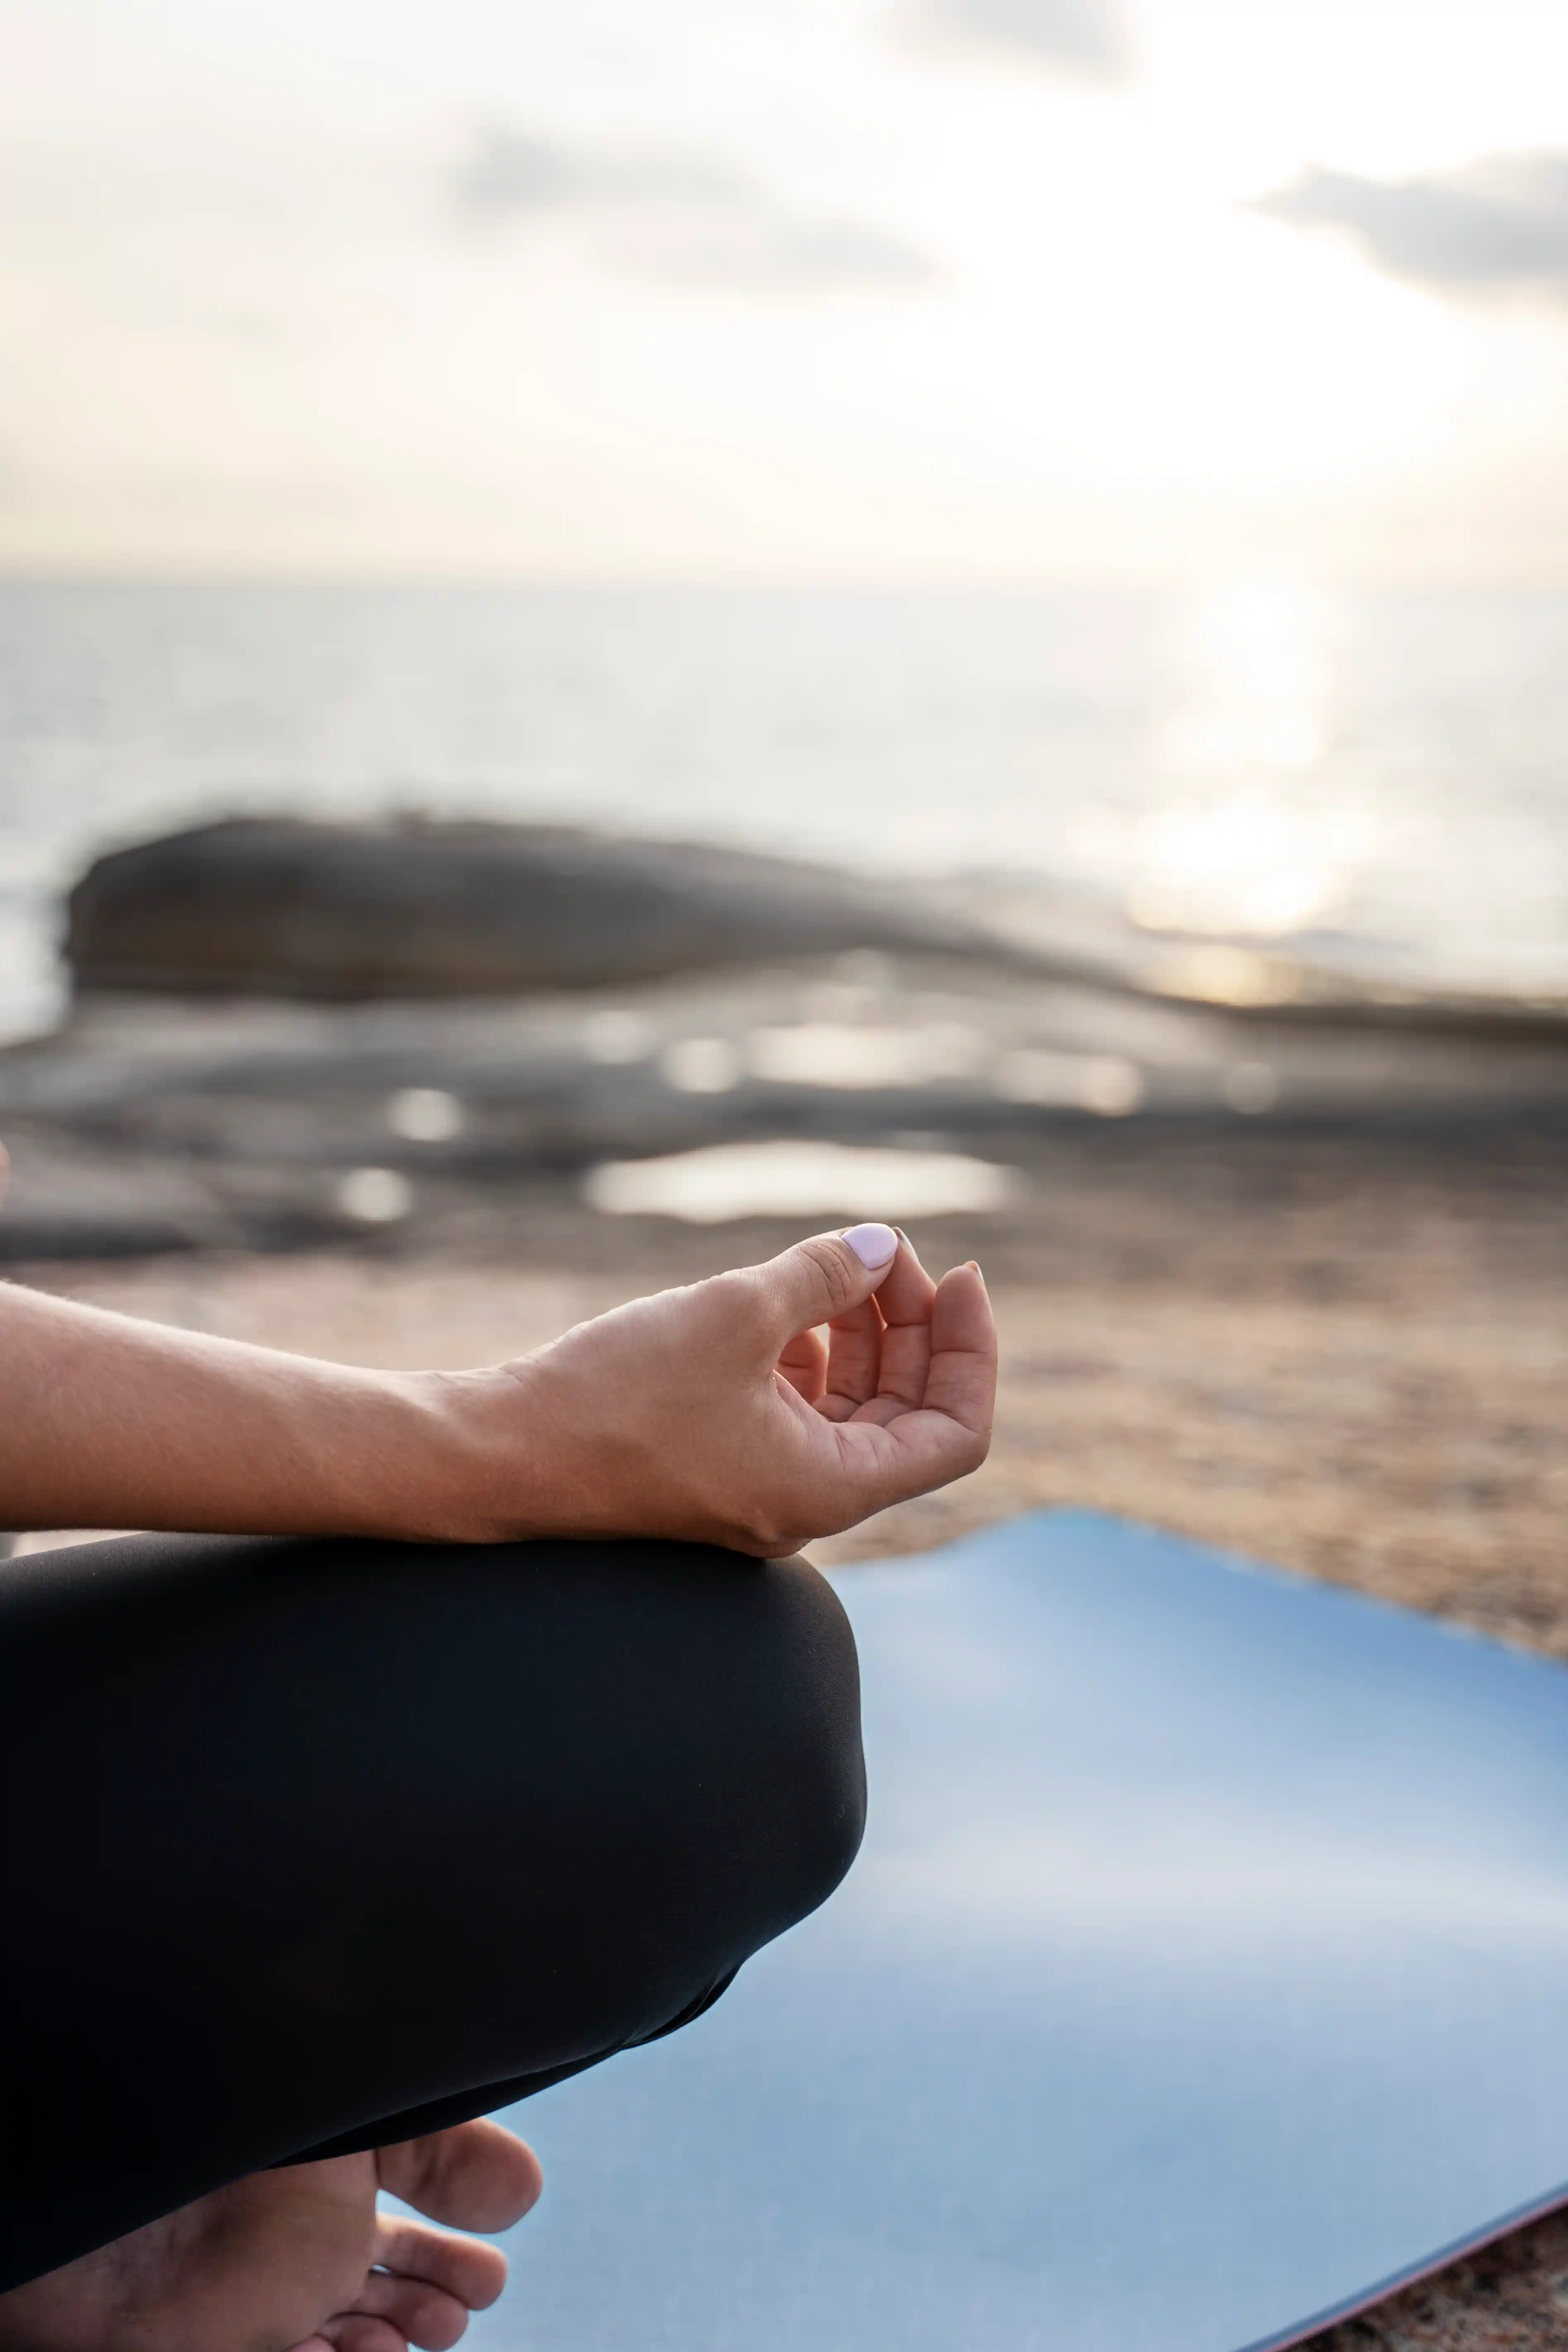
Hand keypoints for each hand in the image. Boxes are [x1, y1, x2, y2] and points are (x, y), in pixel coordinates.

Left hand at [0, 2119, 540, 2351]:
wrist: (142, 2176)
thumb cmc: (256, 2132)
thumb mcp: (372, 2121)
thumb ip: (449, 2148)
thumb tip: (525, 2193)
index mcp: (329, 2198)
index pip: (401, 2244)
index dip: (452, 2264)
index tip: (489, 2275)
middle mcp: (295, 2259)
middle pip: (379, 2302)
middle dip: (432, 2307)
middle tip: (460, 2308)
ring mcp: (258, 2315)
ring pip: (341, 2345)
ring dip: (390, 2344)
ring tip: (413, 2331)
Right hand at [447, 1225, 995, 1553]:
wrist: (499, 1453)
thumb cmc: (614, 1395)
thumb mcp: (733, 1313)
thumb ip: (824, 1275)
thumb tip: (883, 1245)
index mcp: (830, 1488)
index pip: (957, 1434)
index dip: (972, 1350)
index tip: (960, 1276)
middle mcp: (807, 1502)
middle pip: (906, 1415)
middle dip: (912, 1327)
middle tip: (889, 1251)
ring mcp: (762, 1488)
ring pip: (849, 1409)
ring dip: (859, 1333)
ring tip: (841, 1263)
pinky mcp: (719, 1466)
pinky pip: (795, 1412)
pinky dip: (807, 1355)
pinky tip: (787, 1303)